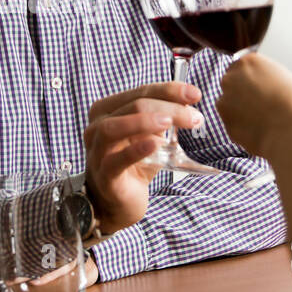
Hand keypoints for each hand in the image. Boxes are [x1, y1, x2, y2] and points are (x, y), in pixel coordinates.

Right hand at [82, 82, 204, 233]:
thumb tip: (189, 103)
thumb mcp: (150, 136)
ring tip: (170, 122)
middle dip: (167, 107)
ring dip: (144, 122)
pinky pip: (116, 160)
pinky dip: (135, 150)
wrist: (120, 201)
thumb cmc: (134, 164)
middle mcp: (96, 127)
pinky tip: (155, 144)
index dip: (169, 90)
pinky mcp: (104, 176)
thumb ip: (164, 118)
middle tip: (194, 118)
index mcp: (107, 111)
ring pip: (113, 128)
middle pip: (132, 105)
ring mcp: (97, 151)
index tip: (195, 95)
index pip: (140, 92)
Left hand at [217, 53, 291, 160]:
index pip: (241, 65)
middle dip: (241, 92)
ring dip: (240, 110)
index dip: (249, 77)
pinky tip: (260, 131)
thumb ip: (277, 80)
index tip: (258, 85)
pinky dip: (243, 128)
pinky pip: (233, 124)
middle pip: (231, 83)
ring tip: (263, 119)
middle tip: (261, 103)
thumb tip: (282, 90)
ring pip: (229, 105)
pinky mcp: (227, 124)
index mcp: (249, 62)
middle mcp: (231, 79)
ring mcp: (225, 102)